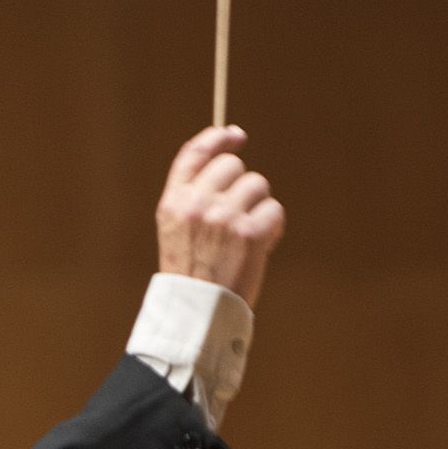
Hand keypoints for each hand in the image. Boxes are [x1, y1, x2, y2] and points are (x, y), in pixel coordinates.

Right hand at [156, 126, 284, 307]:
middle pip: (233, 166)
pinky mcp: (248, 233)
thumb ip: (193, 194)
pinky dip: (273, 227)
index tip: (236, 136)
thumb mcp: (177, 228)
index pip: (196, 153)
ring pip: (257, 185)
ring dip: (258, 206)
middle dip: (242, 186)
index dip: (218, 138)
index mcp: (174, 202)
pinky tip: (259, 246)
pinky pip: (274, 210)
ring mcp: (223, 217)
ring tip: (246, 235)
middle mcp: (197, 204)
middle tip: (238, 214)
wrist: (197, 313)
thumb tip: (228, 152)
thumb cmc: (191, 272)